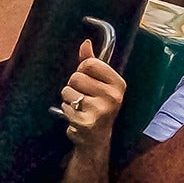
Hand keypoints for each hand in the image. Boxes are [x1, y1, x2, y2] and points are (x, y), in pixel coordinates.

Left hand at [60, 39, 124, 153]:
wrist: (97, 139)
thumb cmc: (98, 106)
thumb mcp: (100, 83)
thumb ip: (92, 62)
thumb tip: (85, 43)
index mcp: (118, 84)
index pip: (89, 63)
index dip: (82, 70)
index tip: (88, 80)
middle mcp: (113, 97)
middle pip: (76, 76)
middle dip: (74, 86)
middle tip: (84, 97)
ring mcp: (100, 110)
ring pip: (68, 91)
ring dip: (69, 99)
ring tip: (80, 107)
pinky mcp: (86, 122)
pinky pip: (65, 106)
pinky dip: (67, 111)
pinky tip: (77, 117)